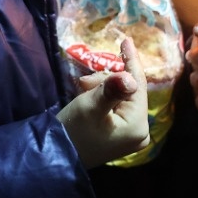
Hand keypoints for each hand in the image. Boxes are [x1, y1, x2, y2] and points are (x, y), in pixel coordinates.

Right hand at [57, 37, 149, 167]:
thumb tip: (129, 78)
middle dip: (105, 82)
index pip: (137, 86)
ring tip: (81, 92)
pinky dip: (101, 98)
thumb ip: (111, 90)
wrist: (56, 157)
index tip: (126, 40)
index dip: (130, 61)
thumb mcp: (90, 106)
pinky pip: (116, 106)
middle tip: (83, 85)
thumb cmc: (73, 130)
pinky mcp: (121, 135)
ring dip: (100, 89)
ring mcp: (131, 135)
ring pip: (120, 96)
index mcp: (138, 126)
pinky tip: (86, 99)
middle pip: (128, 90)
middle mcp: (141, 132)